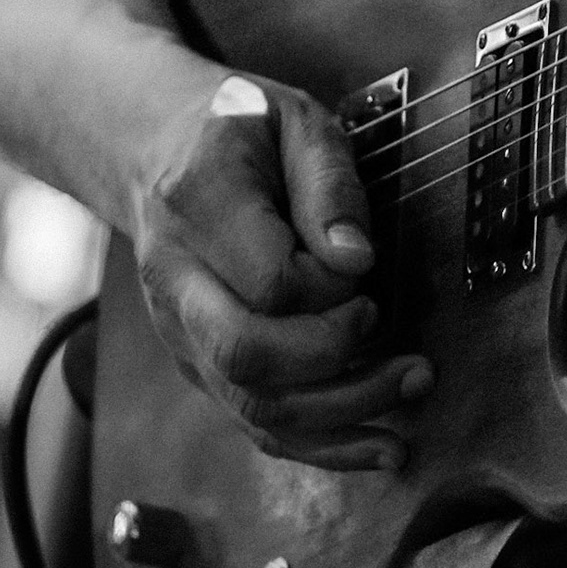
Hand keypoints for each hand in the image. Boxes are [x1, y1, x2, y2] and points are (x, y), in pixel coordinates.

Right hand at [130, 73, 428, 469]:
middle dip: (340, 365)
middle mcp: (175, 282)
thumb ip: (329, 182)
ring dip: (345, 413)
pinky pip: (255, 423)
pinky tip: (383, 447)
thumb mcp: (292, 119)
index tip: (368, 273)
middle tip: (398, 337)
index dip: (332, 293)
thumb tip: (356, 260)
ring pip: (252, 404)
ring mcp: (180, 333)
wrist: (150, 147)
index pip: (269, 284)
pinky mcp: (199, 364)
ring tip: (415, 387)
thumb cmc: (235, 128)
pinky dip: (324, 447)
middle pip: (247, 356)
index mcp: (197, 208)